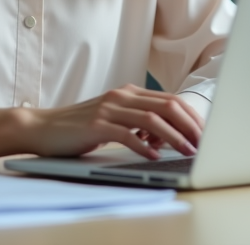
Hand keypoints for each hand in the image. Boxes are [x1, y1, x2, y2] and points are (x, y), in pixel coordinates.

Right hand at [25, 84, 203, 159]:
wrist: (44, 127)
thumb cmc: (81, 127)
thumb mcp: (114, 119)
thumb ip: (138, 122)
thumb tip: (167, 137)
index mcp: (129, 93)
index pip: (170, 100)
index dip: (191, 117)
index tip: (205, 134)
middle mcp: (122, 96)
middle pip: (167, 106)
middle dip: (189, 126)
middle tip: (203, 144)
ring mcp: (109, 109)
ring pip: (151, 120)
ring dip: (173, 137)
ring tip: (186, 151)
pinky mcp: (96, 125)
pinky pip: (126, 134)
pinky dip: (144, 146)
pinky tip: (154, 156)